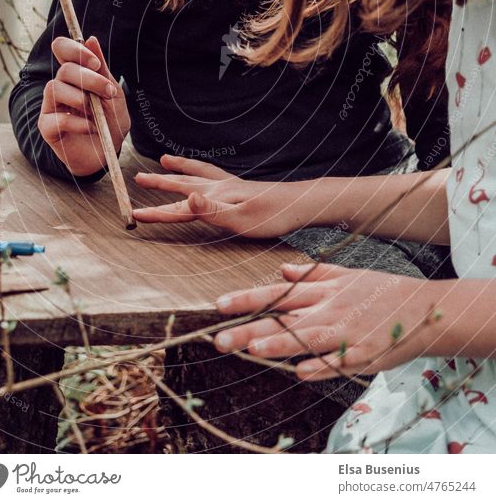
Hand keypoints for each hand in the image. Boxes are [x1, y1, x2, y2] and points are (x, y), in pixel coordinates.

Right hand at [38, 36, 130, 176]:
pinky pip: (55, 118)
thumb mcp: (112, 94)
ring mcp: (50, 106)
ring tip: (95, 112)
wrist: (107, 152)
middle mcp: (59, 86)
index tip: (95, 63)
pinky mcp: (47, 127)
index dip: (74, 50)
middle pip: (63, 70)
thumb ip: (102, 69)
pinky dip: (77, 122)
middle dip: (90, 79)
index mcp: (74, 74)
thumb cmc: (110, 121)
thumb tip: (91, 39)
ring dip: (80, 98)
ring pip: (54, 88)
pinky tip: (91, 127)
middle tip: (107, 93)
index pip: (61, 48)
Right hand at [133, 156, 300, 236]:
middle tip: (138, 177)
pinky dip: (200, 169)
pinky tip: (203, 173)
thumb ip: (211, 210)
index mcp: (215, 196)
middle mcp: (220, 187)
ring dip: (179, 168)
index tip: (133, 213)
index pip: (179, 208)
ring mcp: (231, 185)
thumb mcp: (241, 218)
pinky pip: (212, 173)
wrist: (302, 204)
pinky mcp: (242, 187)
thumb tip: (187, 198)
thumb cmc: (273, 216)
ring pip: (197, 173)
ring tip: (165, 160)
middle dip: (160, 181)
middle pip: (183, 183)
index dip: (156, 212)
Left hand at [214, 262, 440, 379]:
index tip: (219, 305)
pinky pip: (339, 362)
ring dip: (280, 345)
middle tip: (219, 339)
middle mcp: (329, 310)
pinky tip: (302, 373)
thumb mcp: (346, 274)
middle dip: (250, 329)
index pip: (277, 294)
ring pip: (307, 339)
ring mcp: (346, 333)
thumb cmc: (383, 291)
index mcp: (322, 291)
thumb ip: (312, 274)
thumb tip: (282, 269)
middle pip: (283, 321)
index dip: (247, 299)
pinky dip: (322, 367)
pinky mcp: (364, 354)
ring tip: (252, 350)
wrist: (425, 308)